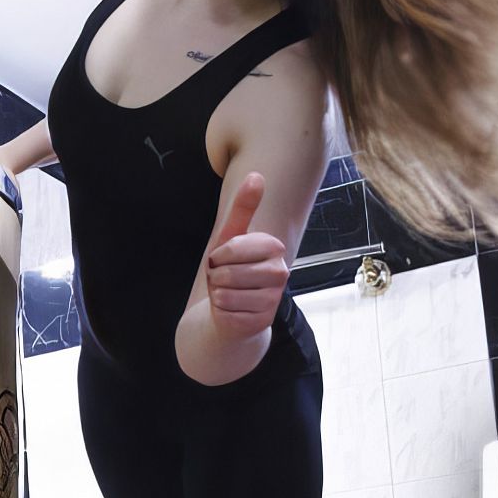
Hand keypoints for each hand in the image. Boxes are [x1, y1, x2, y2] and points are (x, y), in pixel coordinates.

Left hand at [203, 171, 288, 340]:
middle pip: (227, 272)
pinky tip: (232, 310)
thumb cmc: (231, 269)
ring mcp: (273, 299)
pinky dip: (221, 312)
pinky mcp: (261, 322)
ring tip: (228, 293)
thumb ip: (244, 207)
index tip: (224, 259)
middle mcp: (281, 272)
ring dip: (218, 294)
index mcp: (275, 248)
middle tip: (225, 278)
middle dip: (216, 276)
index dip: (219, 255)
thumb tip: (256, 175)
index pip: (234, 247)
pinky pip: (226, 312)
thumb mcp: (231, 237)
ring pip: (225, 293)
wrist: (233, 310)